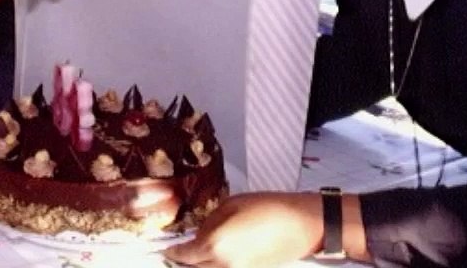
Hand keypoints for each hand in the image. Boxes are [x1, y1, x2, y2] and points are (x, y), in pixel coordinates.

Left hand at [164, 192, 323, 267]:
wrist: (301, 225)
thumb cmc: (269, 208)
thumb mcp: (231, 205)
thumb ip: (209, 222)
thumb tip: (198, 234)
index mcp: (215, 245)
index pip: (182, 256)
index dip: (171, 252)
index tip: (165, 249)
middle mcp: (222, 265)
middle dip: (183, 261)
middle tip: (177, 252)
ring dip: (198, 265)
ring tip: (195, 253)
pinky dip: (214, 266)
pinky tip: (216, 255)